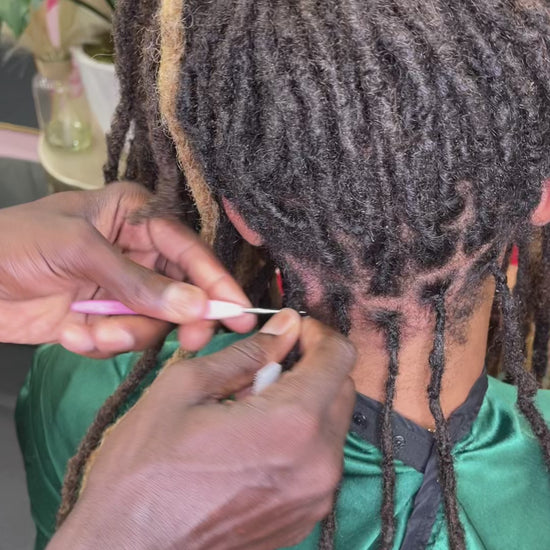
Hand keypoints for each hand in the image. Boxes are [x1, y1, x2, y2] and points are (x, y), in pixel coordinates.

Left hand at [0, 182, 253, 355]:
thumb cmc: (16, 244)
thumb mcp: (79, 251)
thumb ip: (139, 283)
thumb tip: (197, 305)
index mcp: (135, 216)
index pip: (188, 249)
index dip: (215, 281)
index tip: (239, 311)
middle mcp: (137, 251)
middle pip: (182, 289)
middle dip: (180, 317)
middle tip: (190, 341)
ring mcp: (121, 288)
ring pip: (155, 320)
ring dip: (127, 333)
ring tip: (89, 331)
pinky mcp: (104, 318)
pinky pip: (126, 339)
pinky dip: (102, 342)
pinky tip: (71, 332)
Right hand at [49, 310, 356, 549]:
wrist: (126, 549)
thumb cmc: (145, 470)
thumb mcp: (184, 388)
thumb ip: (247, 352)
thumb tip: (284, 327)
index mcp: (293, 423)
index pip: (338, 356)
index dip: (317, 333)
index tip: (291, 331)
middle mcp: (319, 463)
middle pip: (340, 389)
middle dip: (309, 366)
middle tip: (262, 367)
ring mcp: (315, 497)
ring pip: (330, 425)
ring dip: (302, 403)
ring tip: (249, 409)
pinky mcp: (304, 518)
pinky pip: (318, 460)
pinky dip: (298, 439)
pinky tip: (253, 444)